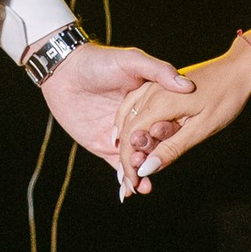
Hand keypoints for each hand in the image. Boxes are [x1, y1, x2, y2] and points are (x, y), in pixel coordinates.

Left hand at [39, 39, 191, 193]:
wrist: (64, 71)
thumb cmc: (99, 61)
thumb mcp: (132, 61)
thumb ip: (159, 71)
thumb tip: (186, 86)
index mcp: (150, 103)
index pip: (165, 125)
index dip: (169, 137)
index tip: (172, 146)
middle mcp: (139, 121)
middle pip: (152, 146)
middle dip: (155, 161)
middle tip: (152, 169)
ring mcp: (122, 136)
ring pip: (137, 159)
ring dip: (142, 175)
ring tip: (144, 188)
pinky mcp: (103, 146)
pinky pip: (118, 166)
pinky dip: (125, 180)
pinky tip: (131, 190)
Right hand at [112, 46, 250, 179]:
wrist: (238, 70)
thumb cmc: (225, 99)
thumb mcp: (201, 129)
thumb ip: (172, 148)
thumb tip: (147, 168)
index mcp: (159, 103)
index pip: (131, 138)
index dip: (129, 163)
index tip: (134, 184)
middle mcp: (151, 92)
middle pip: (127, 129)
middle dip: (127, 156)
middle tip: (133, 182)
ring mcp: (154, 86)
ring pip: (129, 117)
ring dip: (128, 143)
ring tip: (133, 167)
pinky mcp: (159, 85)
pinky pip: (136, 106)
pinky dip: (131, 125)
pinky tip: (135, 139)